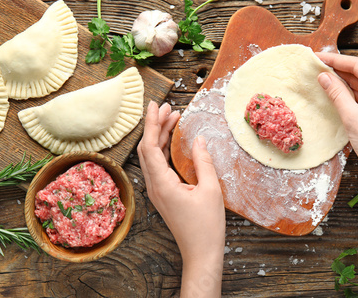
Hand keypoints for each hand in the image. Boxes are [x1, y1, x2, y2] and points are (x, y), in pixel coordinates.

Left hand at [137, 101, 224, 296]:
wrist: (201, 253)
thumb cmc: (207, 226)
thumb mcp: (210, 190)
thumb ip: (203, 162)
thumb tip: (199, 139)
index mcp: (162, 184)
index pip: (150, 146)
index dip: (152, 123)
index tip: (155, 104)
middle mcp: (154, 187)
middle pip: (147, 149)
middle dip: (156, 126)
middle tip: (168, 108)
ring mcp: (157, 192)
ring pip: (151, 158)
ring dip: (159, 137)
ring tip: (172, 119)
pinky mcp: (163, 195)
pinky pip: (158, 167)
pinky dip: (163, 150)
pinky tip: (172, 142)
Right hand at [315, 52, 357, 176]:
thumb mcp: (351, 115)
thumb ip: (336, 93)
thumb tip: (323, 76)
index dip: (336, 60)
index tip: (317, 56)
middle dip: (337, 70)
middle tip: (315, 65)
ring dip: (340, 82)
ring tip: (319, 76)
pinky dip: (346, 93)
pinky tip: (331, 90)